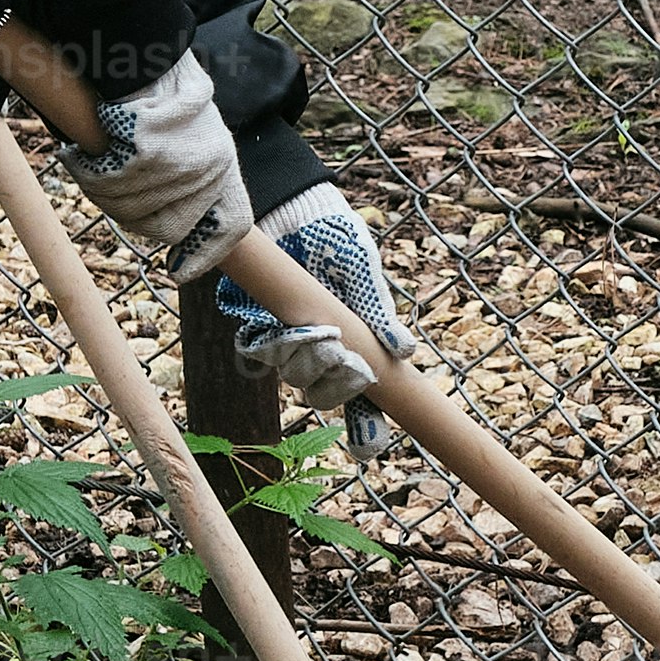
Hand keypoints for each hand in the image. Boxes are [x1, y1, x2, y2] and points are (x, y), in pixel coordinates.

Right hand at [62, 54, 250, 278]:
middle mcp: (215, 164)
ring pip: (130, 207)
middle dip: (127, 212)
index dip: (206, 253)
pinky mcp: (150, 148)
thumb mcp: (186, 130)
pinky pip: (110, 181)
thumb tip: (172, 231)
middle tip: (103, 185)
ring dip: (100, 188)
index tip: (178, 271)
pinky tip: (81, 150)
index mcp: (226, 160)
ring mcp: (185, 159)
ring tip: (88, 160)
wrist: (137, 39)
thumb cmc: (152, 85)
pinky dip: (88, 168)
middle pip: (166, 227)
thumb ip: (182, 176)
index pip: (232, 225)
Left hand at [221, 186, 406, 412]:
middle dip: (332, 379)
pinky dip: (268, 346)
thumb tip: (405, 352)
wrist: (291, 212)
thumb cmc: (336, 241)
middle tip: (339, 351)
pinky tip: (278, 327)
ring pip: (292, 377)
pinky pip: (257, 356)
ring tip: (313, 330)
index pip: (362, 401)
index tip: (367, 448)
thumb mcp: (364, 276)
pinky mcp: (253, 328)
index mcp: (354, 348)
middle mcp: (319, 353)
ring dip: (303, 358)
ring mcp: (286, 343)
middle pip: (323, 394)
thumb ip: (379, 316)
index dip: (365, 428)